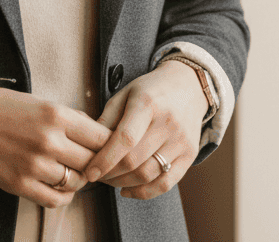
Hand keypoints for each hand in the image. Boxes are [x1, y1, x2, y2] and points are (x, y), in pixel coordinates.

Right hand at [0, 83, 111, 208]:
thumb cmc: (0, 107)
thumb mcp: (39, 101)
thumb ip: (67, 117)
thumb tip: (93, 131)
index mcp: (55, 115)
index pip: (101, 137)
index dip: (109, 145)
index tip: (109, 148)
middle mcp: (49, 140)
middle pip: (92, 162)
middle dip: (95, 164)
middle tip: (92, 163)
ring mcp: (35, 165)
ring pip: (76, 183)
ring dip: (78, 180)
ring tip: (71, 172)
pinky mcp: (21, 185)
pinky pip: (56, 200)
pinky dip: (62, 196)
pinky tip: (57, 185)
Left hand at [84, 61, 204, 199]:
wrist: (188, 86)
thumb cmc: (150, 90)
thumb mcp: (125, 93)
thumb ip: (107, 118)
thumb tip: (88, 145)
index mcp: (147, 103)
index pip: (125, 139)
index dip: (105, 159)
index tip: (90, 172)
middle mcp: (167, 122)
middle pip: (134, 161)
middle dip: (110, 174)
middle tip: (96, 175)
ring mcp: (181, 140)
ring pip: (148, 175)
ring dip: (124, 184)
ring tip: (110, 180)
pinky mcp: (190, 155)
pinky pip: (166, 183)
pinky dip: (144, 192)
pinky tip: (128, 190)